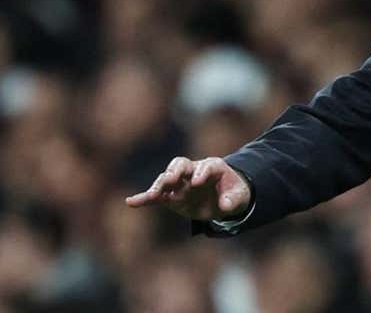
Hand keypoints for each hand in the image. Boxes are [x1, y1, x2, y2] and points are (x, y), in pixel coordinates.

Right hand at [125, 156, 250, 220]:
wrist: (224, 200)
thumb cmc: (233, 193)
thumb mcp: (239, 197)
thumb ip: (233, 199)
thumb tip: (225, 205)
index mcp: (212, 167)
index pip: (205, 166)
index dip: (201, 172)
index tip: (197, 182)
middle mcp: (193, 171)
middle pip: (180, 165)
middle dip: (174, 171)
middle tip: (170, 179)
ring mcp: (180, 183)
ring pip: (166, 179)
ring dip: (158, 185)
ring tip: (151, 195)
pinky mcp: (171, 196)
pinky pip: (156, 196)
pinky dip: (143, 198)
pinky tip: (131, 202)